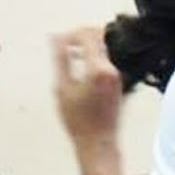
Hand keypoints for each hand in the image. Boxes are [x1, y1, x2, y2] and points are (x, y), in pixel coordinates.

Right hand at [51, 27, 123, 147]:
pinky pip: (107, 58)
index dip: (71, 33)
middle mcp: (112, 69)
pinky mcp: (119, 80)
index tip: (59, 40)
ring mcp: (118, 75)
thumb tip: (54, 39)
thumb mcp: (62, 87)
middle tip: (64, 41)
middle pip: (99, 36)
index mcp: (99, 69)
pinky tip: (81, 62)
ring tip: (70, 51)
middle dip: (80, 35)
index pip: (87, 35)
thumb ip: (59, 59)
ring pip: (105, 45)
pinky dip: (94, 54)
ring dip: (87, 43)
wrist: (98, 141)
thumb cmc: (79, 121)